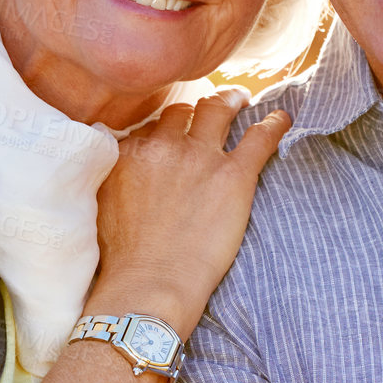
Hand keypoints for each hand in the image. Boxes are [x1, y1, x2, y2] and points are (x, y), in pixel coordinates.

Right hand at [90, 88, 290, 334]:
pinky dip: (275, 125)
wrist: (149, 282)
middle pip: (182, 112)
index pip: (150, 127)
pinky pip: (260, 138)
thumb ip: (110, 178)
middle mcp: (164, 146)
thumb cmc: (122, 259)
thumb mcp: (98, 206)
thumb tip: (116, 171)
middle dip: (196, 109)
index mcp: (130, 153)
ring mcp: (201, 157)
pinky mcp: (234, 175)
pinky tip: (284, 119)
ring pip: (217, 110)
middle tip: (211, 109)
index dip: (165, 130)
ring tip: (240, 100)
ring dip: (230, 101)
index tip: (174, 135)